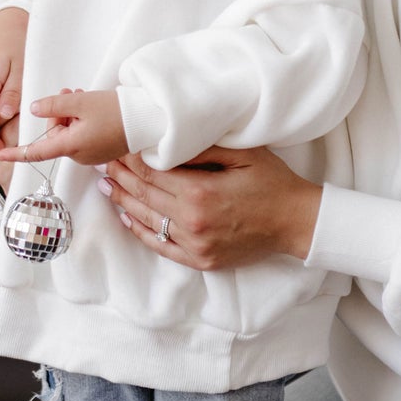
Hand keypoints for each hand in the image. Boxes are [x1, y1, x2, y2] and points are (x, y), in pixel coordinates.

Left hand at [0, 88, 127, 168]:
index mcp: (71, 146)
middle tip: (69, 94)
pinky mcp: (101, 151)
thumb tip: (34, 109)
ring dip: (70, 116)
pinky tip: (91, 108)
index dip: (16, 153)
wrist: (149, 119)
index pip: (36, 152)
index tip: (0, 155)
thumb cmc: (117, 111)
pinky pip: (81, 136)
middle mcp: (79, 155)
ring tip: (82, 97)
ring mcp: (91, 155)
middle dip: (57, 114)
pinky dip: (81, 122)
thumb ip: (53, 105)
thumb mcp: (80, 102)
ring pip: (68, 134)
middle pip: (54, 135)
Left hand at [100, 146, 321, 271]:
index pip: (152, 172)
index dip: (130, 160)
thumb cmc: (273, 183)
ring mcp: (194, 244)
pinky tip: (128, 218)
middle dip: (121, 177)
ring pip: (146, 220)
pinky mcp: (200, 260)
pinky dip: (140, 231)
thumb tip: (167, 140)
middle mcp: (191, 221)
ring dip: (123, 202)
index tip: (117, 148)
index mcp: (200, 192)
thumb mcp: (243, 154)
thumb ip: (203, 148)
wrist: (296, 222)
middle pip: (144, 195)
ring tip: (107, 186)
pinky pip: (160, 246)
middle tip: (104, 163)